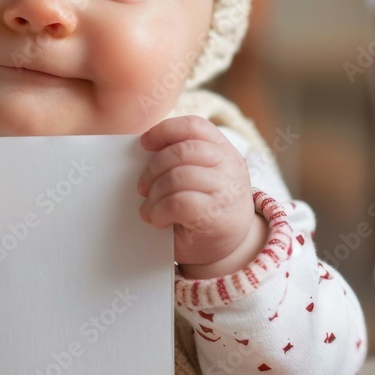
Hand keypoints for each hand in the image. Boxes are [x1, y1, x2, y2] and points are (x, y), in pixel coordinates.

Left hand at [137, 115, 265, 278]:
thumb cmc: (207, 208)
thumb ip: (182, 160)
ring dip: (154, 194)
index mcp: (223, 149)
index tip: (144, 143)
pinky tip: (158, 219)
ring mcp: (225, 190)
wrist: (232, 248)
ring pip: (177, 177)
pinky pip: (177, 203)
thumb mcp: (200, 176)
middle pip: (181, 151)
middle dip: (153, 168)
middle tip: (142, 187)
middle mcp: (229, 165)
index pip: (194, 126)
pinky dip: (159, 211)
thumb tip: (143, 149)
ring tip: (150, 207)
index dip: (165, 130)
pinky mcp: (215, 215)